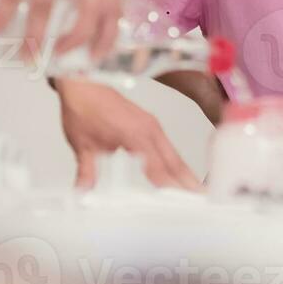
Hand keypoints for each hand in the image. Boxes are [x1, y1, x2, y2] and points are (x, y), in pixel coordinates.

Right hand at [0, 0, 118, 60]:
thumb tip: (80, 49)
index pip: (112, 4)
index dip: (107, 35)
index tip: (94, 57)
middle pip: (90, 4)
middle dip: (78, 37)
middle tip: (62, 55)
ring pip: (46, 3)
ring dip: (35, 35)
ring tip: (27, 54)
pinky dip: (5, 14)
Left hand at [56, 78, 198, 189]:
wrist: (83, 82)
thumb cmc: (84, 106)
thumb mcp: (82, 144)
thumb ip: (86, 172)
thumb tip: (83, 192)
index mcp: (134, 133)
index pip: (157, 167)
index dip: (169, 186)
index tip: (179, 201)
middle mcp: (148, 128)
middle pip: (174, 161)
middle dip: (188, 182)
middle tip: (201, 200)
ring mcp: (151, 125)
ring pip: (174, 154)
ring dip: (185, 173)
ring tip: (196, 191)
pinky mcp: (149, 123)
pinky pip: (168, 146)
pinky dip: (176, 162)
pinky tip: (179, 172)